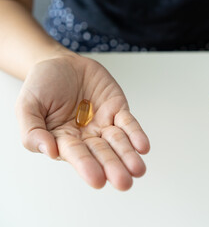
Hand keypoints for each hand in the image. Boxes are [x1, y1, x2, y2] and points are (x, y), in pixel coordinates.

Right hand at [16, 53, 149, 190]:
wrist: (61, 63)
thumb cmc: (42, 85)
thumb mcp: (27, 105)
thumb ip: (32, 130)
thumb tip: (48, 150)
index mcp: (63, 140)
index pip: (77, 155)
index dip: (87, 166)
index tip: (98, 179)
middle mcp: (86, 136)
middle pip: (102, 153)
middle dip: (113, 167)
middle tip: (124, 182)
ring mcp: (104, 124)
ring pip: (119, 142)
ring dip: (128, 155)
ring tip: (138, 169)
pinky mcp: (117, 110)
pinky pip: (129, 123)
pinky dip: (136, 134)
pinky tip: (142, 147)